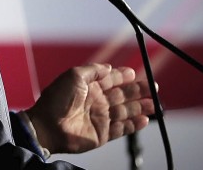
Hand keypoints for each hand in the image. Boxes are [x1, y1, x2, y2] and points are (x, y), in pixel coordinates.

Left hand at [25, 63, 155, 154]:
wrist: (48, 126)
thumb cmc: (56, 99)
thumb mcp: (73, 76)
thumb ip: (92, 70)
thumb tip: (108, 67)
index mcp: (88, 87)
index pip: (109, 79)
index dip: (122, 76)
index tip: (135, 72)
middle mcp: (96, 101)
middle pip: (121, 95)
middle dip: (137, 91)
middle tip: (153, 86)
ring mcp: (99, 118)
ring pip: (125, 111)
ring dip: (140, 107)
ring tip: (154, 104)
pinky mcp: (102, 134)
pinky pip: (122, 129)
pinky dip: (134, 125)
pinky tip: (145, 120)